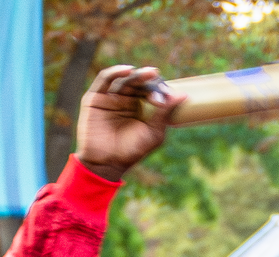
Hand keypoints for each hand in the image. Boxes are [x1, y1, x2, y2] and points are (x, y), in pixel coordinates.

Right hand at [71, 64, 173, 179]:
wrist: (106, 164)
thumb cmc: (132, 151)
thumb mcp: (153, 132)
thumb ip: (165, 113)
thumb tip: (184, 95)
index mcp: (139, 106)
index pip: (149, 89)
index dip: (158, 88)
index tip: (165, 95)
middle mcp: (124, 99)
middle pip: (137, 81)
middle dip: (147, 78)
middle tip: (156, 76)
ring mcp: (109, 97)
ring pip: (123, 78)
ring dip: (135, 74)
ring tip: (147, 73)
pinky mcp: (94, 97)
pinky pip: (104, 80)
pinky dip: (115, 72)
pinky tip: (127, 70)